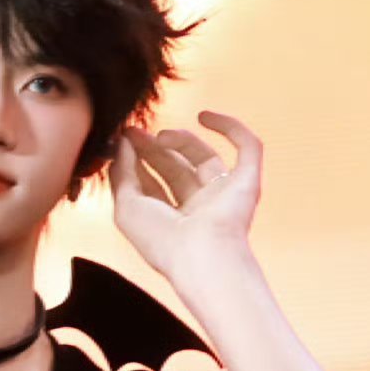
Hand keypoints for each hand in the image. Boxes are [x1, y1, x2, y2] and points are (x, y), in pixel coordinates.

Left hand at [109, 111, 261, 285]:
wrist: (200, 254)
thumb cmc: (160, 239)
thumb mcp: (126, 205)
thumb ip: (121, 172)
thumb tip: (122, 142)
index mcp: (170, 220)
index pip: (154, 183)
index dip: (138, 160)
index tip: (124, 138)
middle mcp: (198, 208)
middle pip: (176, 167)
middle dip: (153, 147)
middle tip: (135, 130)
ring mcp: (224, 194)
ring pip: (204, 155)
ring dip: (181, 139)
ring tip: (162, 136)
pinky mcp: (248, 182)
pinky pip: (248, 147)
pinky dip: (230, 127)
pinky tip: (205, 116)